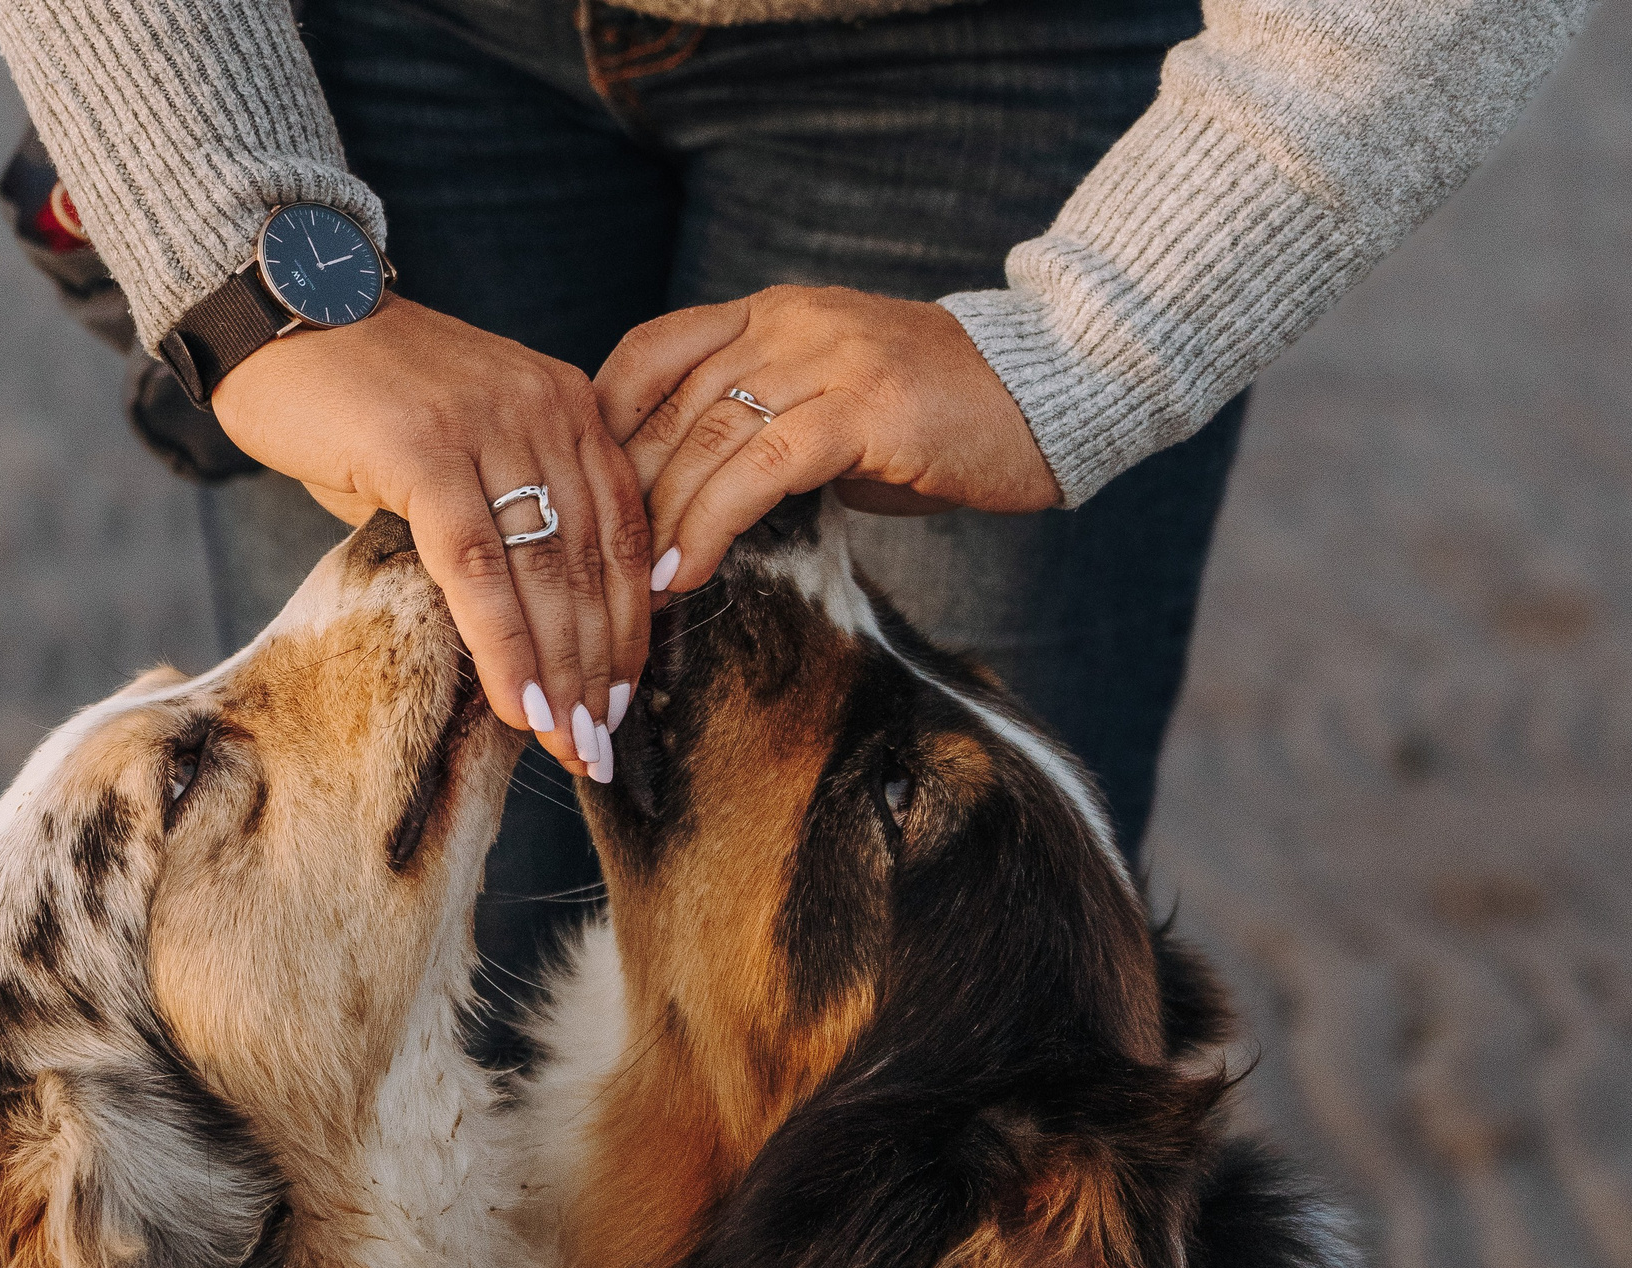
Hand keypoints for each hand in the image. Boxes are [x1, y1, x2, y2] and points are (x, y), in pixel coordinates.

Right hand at [213, 296, 648, 776]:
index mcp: (569, 409)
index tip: (620, 704)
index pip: (623, 537)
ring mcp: (490, 425)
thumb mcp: (453, 455)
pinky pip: (477, 565)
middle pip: (595, 564)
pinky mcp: (427, 448)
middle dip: (600, 670)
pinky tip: (516, 704)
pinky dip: (503, 644)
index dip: (628, 630)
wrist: (276, 311)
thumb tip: (520, 629)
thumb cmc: (357, 398)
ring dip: (561, 673)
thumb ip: (497, 522)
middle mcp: (546, 411)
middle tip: (598, 748)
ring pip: (547, 572)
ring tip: (567, 746)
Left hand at [595, 286, 1060, 595]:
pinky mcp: (866, 408)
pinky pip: (763, 468)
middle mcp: (791, 323)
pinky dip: (714, 523)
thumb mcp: (835, 410)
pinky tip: (689, 571)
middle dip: (623, 495)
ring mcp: (830, 359)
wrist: (1053, 388)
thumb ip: (765, 432)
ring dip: (659, 522)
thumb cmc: (942, 418)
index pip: (652, 352)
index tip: (578, 495)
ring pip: (707, 439)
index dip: (603, 423)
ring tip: (634, 588)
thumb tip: (689, 503)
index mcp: (773, 314)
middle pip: (669, 407)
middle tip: (593, 568)